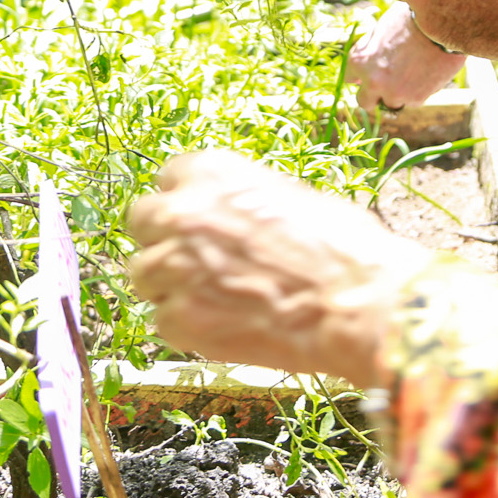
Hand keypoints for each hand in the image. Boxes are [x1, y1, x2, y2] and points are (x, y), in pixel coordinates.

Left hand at [126, 151, 433, 385]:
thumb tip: (227, 216)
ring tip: (212, 298)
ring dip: (169, 284)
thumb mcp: (290, 197)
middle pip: (142, 221)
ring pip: (144, 273)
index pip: (169, 178)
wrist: (355, 302)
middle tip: (193, 259)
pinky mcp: (178, 319)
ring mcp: (174, 267)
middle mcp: (181, 213)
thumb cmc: (341, 245)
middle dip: (163, 238)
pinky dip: (187, 325)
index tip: (199, 220)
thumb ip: (240, 202)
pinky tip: (226, 326)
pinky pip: (163, 320)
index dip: (186, 202)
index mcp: (211, 172)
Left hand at [348, 2, 465, 110]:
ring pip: (391, 103)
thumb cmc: (409, 19)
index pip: (349, 79)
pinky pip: (413, 100)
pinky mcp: (416, 99)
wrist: (440, 23)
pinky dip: (418, 91)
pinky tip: (427, 72)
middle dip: (374, 95)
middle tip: (387, 84)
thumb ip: (369, 50)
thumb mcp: (380, 30)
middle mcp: (372, 82)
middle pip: (364, 102)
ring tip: (414, 71)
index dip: (360, 76)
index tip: (369, 74)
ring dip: (399, 93)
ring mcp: (394, 93)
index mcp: (359, 61)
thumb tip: (363, 60)